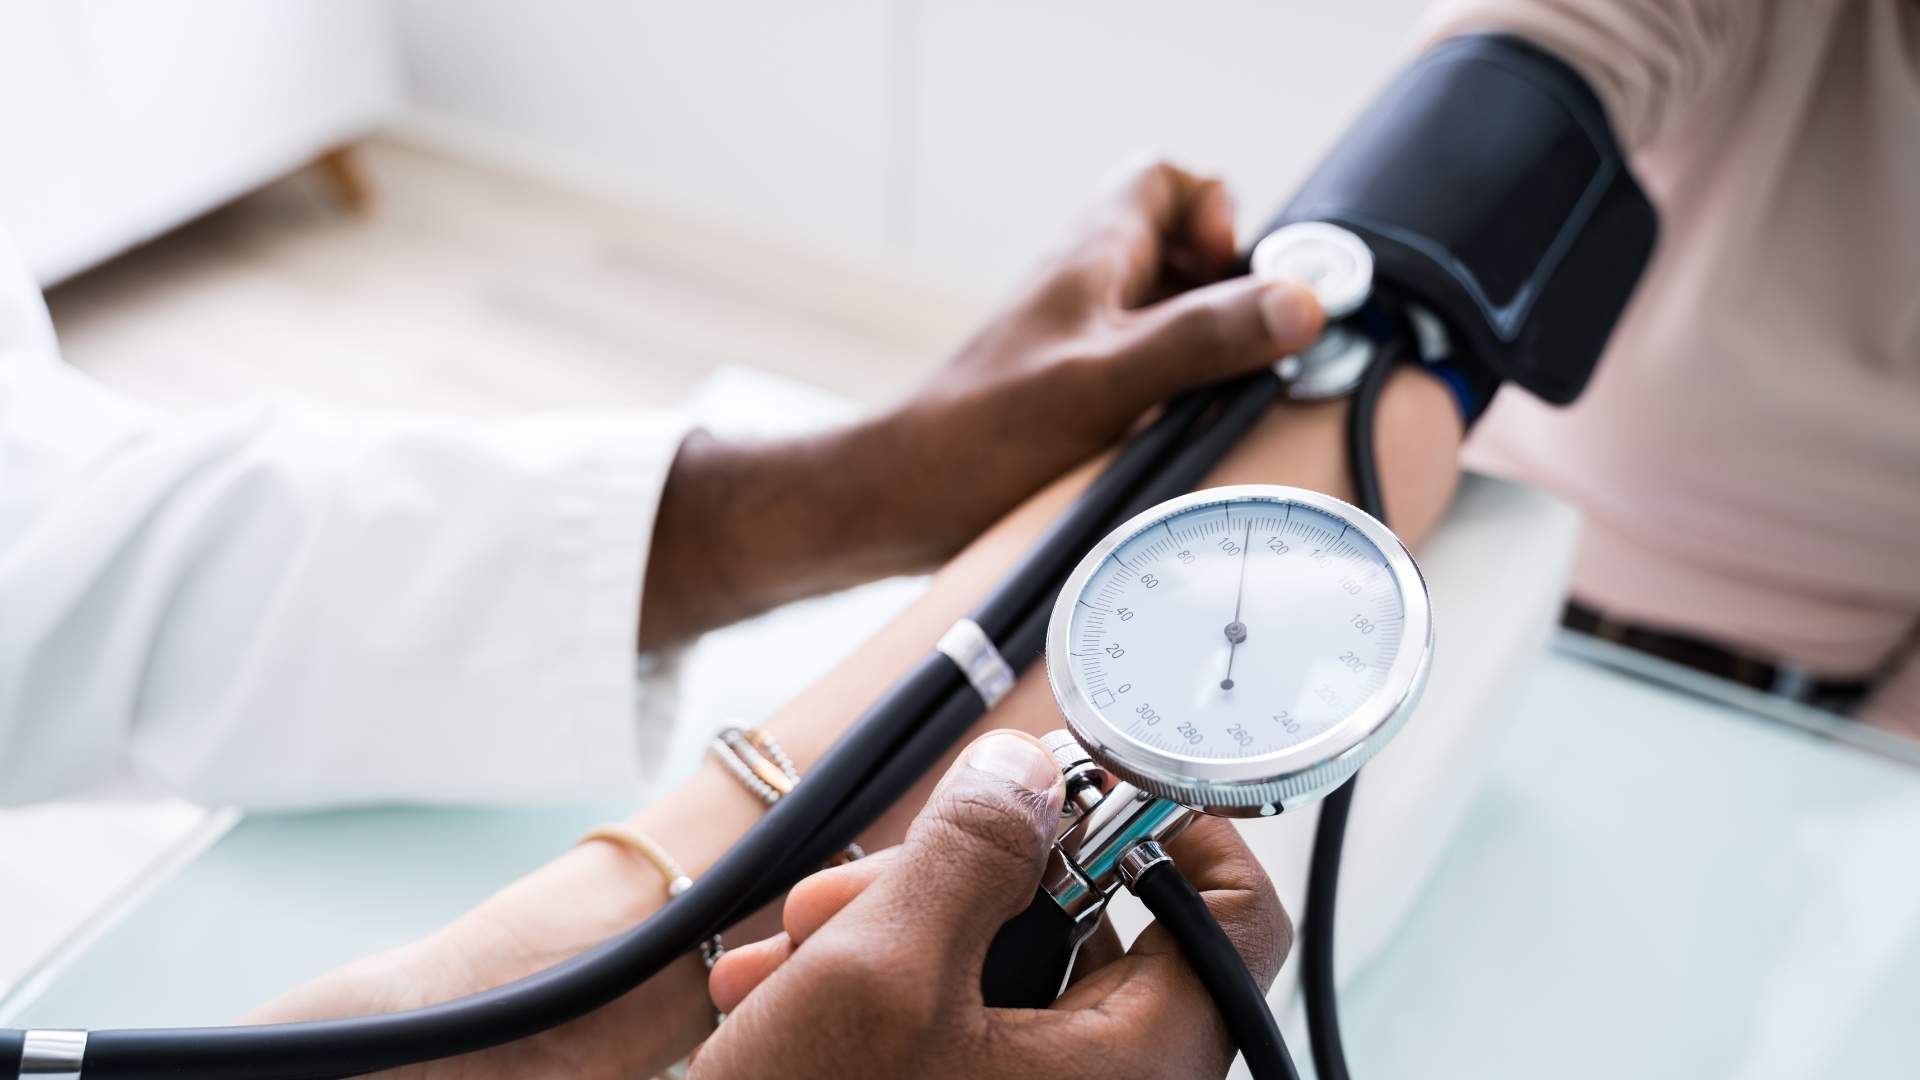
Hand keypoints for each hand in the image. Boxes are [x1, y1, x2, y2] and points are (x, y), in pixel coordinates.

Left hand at [641, 160, 1325, 645]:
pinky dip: (1174, 393)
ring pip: (1168, 315)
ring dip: (1203, 350)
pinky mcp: (1071, 394)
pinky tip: (1174, 438)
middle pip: (1184, 252)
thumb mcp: (1110, 379)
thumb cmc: (981, 437)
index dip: (1217, 214)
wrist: (902, 501)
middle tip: (1240, 348)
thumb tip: (1299, 303)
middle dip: (1228, 293)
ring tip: (1211, 399)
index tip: (1234, 275)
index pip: (1170, 181)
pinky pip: (1145, 371)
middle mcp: (1086, 288)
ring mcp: (1079, 341)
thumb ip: (1204, 337)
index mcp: (1093, 256)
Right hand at [692, 731, 1289, 1078]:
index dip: (1178, 824)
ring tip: (796, 945)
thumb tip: (1028, 774)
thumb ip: (971, 852)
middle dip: (962, 878)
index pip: (1236, 915)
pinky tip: (784, 989)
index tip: (1088, 775)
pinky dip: (880, 989)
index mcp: (1136, 1066)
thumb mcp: (884, 972)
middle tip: (858, 882)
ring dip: (895, 928)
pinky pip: (959, 1023)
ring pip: (1004, 968)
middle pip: (1092, 927)